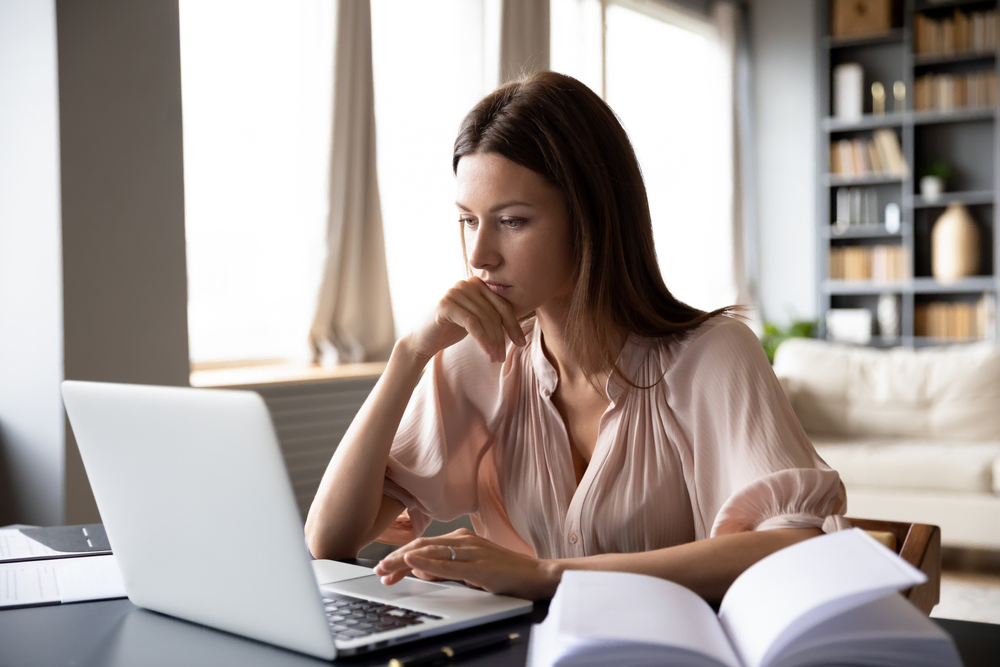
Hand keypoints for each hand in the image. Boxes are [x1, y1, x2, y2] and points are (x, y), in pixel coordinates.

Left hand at [372, 528, 558, 599]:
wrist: (538, 575)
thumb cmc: (507, 573)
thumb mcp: (471, 569)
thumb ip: (447, 568)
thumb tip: (421, 569)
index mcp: (461, 539)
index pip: (423, 545)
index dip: (400, 556)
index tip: (385, 569)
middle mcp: (464, 540)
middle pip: (421, 546)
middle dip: (396, 558)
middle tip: (378, 570)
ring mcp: (472, 550)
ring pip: (430, 551)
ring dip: (404, 560)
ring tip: (386, 568)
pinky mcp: (479, 564)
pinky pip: (448, 563)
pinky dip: (427, 563)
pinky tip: (413, 565)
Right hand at [405, 278, 526, 364]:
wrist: (422, 340)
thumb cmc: (451, 330)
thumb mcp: (477, 319)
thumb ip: (493, 314)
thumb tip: (521, 325)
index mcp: (478, 283)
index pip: (503, 305)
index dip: (514, 325)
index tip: (521, 343)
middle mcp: (467, 282)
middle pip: (495, 312)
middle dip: (503, 337)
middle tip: (503, 357)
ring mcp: (455, 291)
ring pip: (485, 319)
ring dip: (493, 342)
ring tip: (496, 359)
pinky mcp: (446, 304)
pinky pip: (472, 323)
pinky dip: (483, 340)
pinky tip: (488, 353)